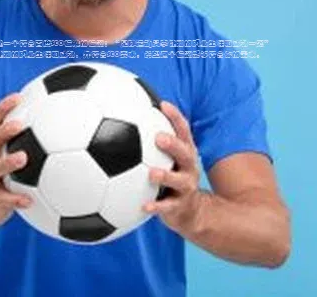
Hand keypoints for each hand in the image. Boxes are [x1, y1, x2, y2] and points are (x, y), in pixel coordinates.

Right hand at [0, 93, 31, 224]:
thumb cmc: (1, 173)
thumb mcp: (5, 153)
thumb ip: (23, 135)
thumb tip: (54, 114)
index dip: (2, 108)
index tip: (18, 97)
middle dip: (2, 132)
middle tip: (18, 125)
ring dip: (6, 162)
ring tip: (22, 157)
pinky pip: (3, 200)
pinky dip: (15, 199)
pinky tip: (29, 200)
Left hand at [143, 101, 201, 233]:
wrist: (190, 211)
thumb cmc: (172, 176)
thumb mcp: (168, 158)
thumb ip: (152, 140)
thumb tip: (126, 115)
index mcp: (185, 152)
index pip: (184, 131)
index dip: (176, 117)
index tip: (163, 105)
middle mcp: (189, 167)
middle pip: (185, 153)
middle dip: (173, 144)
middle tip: (158, 138)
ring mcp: (186, 187)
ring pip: (179, 181)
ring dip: (166, 176)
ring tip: (151, 173)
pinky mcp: (179, 206)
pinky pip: (167, 207)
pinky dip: (156, 206)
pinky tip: (143, 206)